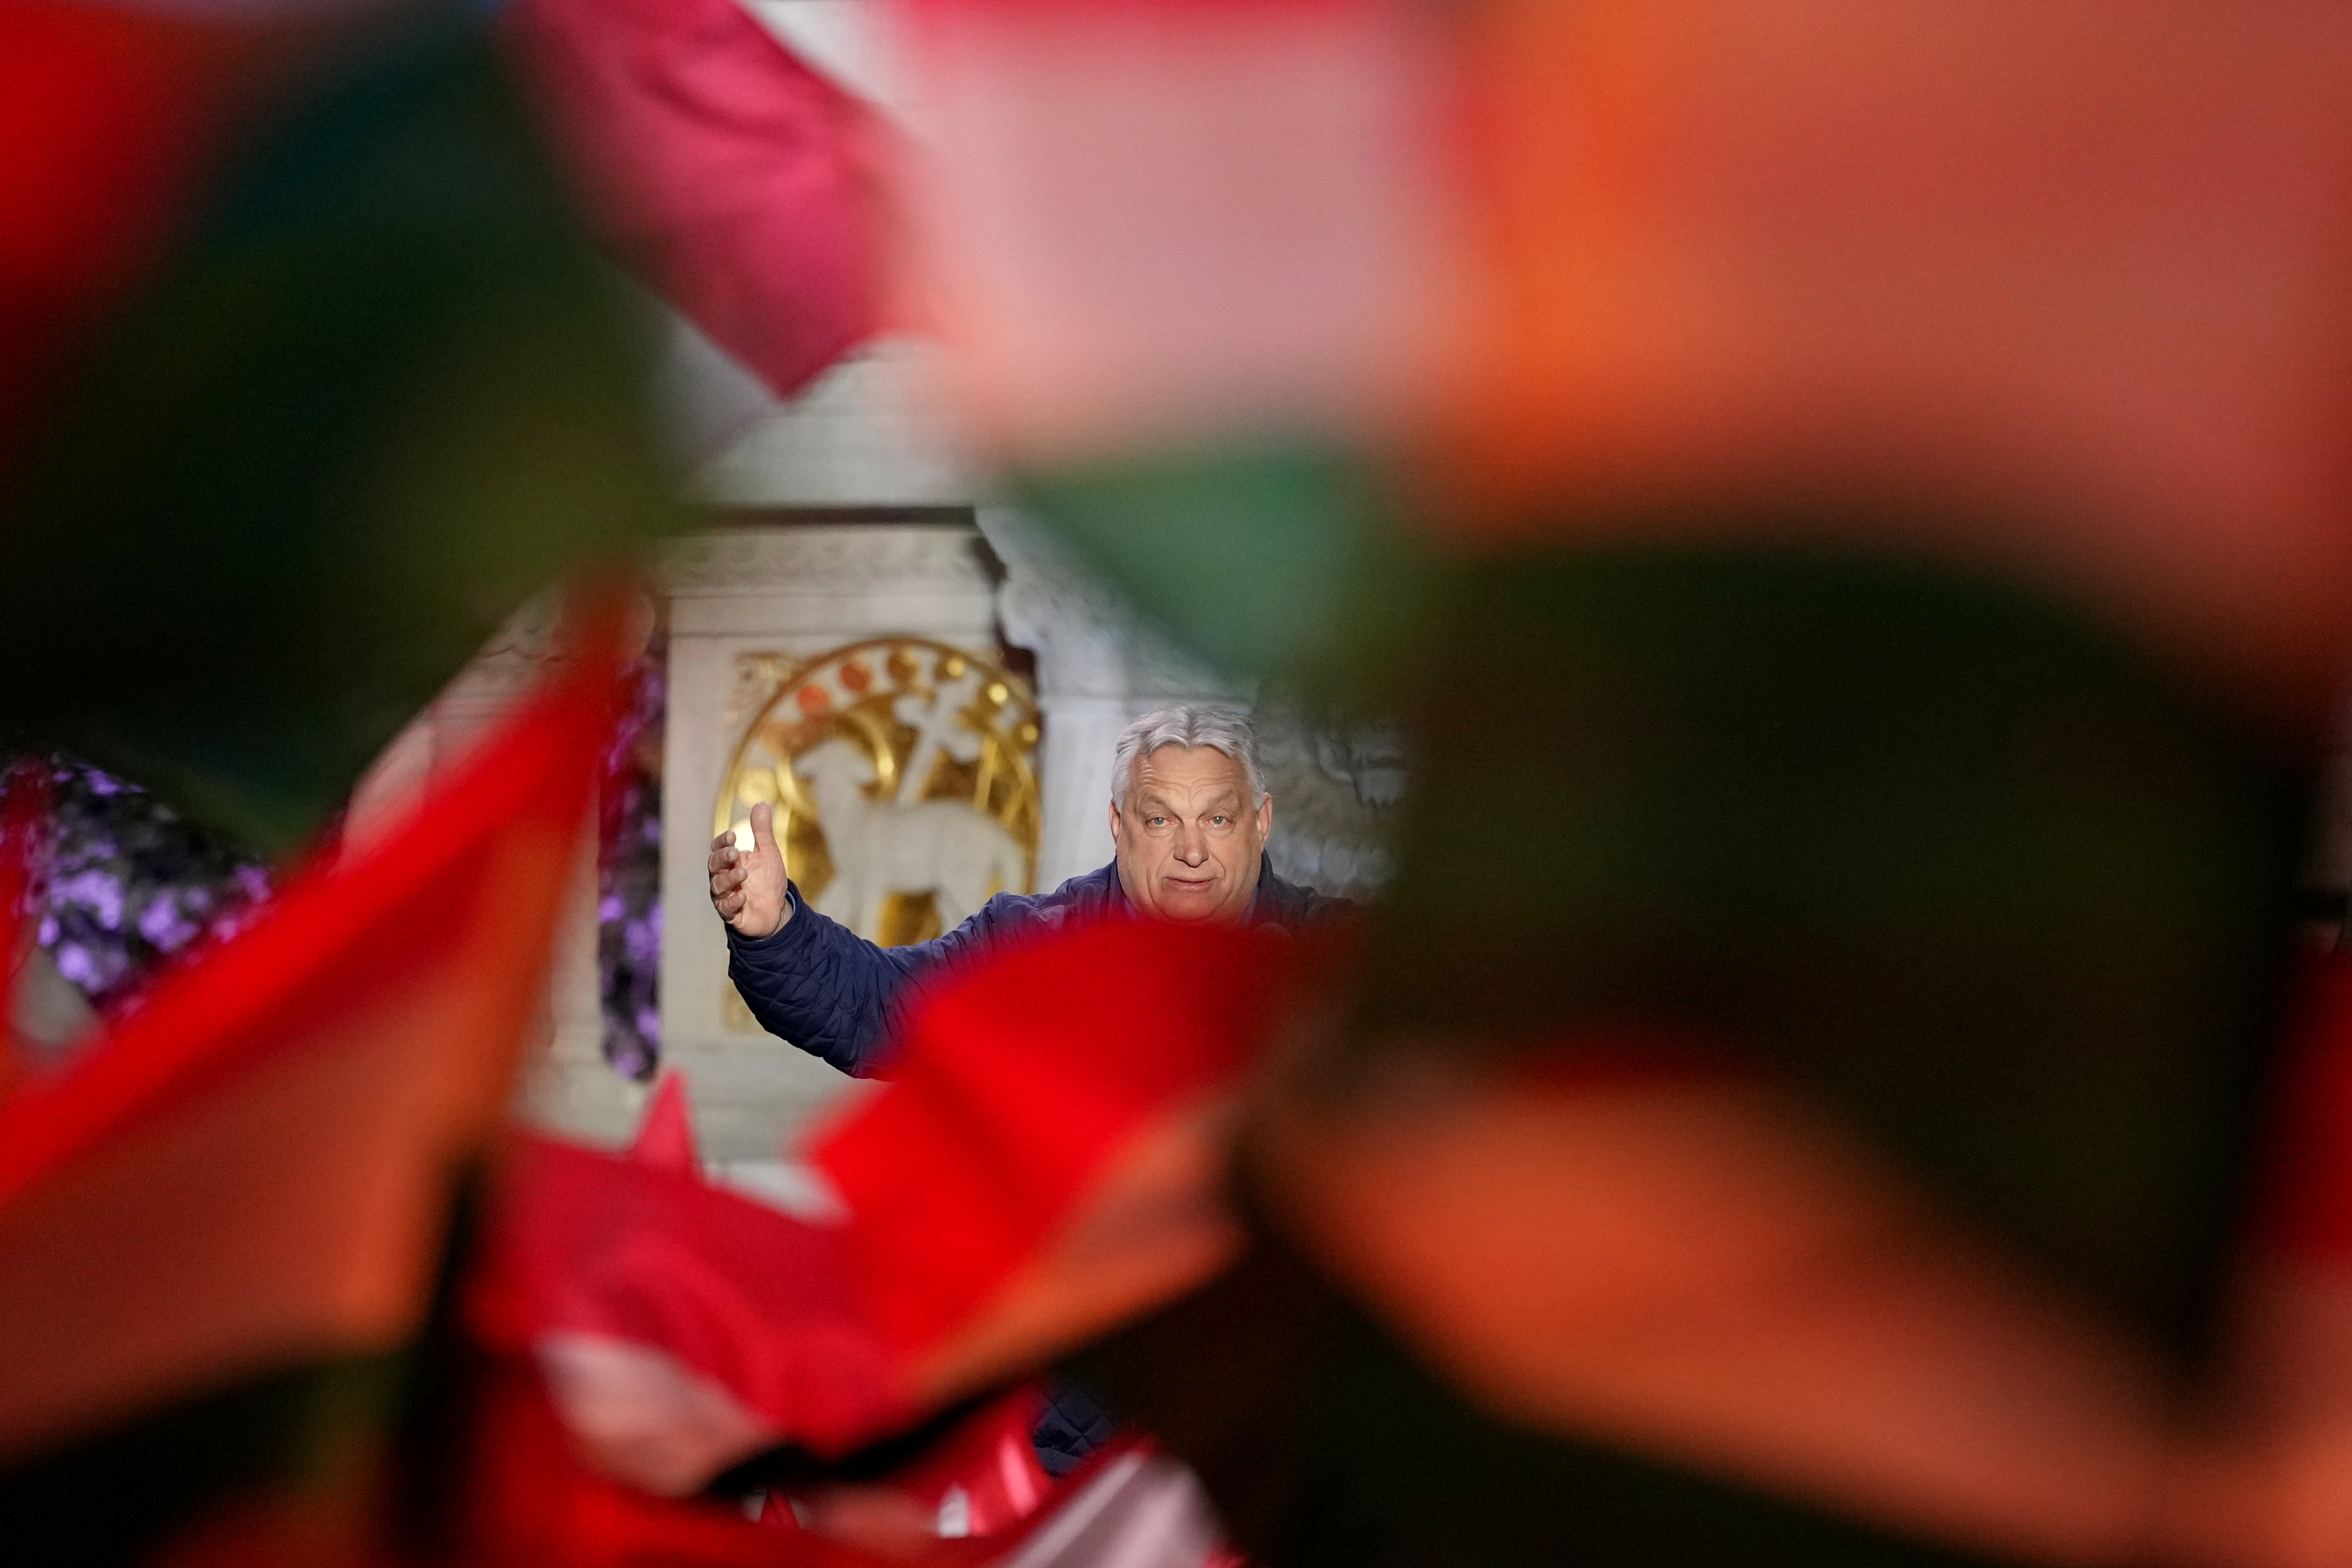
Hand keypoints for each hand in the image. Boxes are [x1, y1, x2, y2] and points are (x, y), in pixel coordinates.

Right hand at [709, 801, 788, 937]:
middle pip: (714, 865)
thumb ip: (762, 831)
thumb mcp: (768, 854)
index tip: (732, 835)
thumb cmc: (767, 880)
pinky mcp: (731, 913)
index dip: (722, 841)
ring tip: (743, 873)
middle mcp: (723, 877)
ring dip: (729, 878)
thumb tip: (762, 803)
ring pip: (718, 886)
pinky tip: (743, 896)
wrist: (776, 910)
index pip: (718, 848)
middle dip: (722, 858)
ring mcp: (725, 895)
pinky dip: (733, 901)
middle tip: (734, 853)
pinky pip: (726, 907)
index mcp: (730, 861)